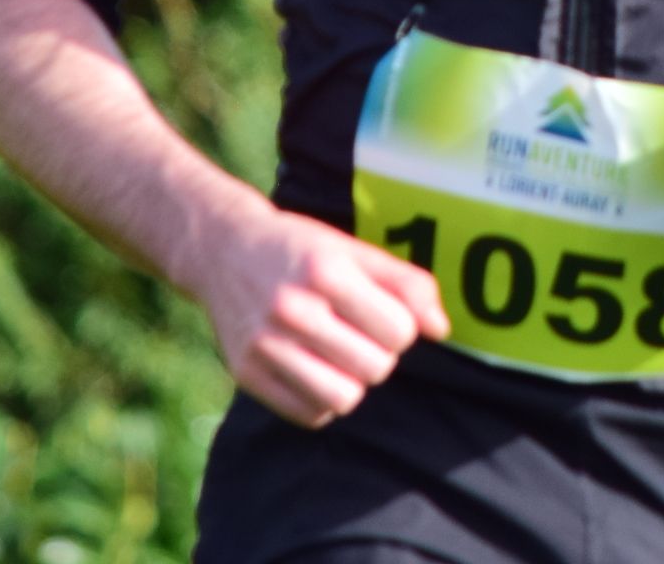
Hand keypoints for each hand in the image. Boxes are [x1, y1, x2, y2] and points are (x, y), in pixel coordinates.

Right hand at [189, 205, 449, 428]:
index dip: (401, 327)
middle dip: (379, 355)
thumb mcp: (354, 250)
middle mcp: (292, 307)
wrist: (223, 249)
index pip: (399, 331)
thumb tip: (441, 329)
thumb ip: (405, 284)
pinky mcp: (246, 372)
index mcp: (325, 269)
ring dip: (353, 382)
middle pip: (376, 369)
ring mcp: (265, 343)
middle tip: (360, 335)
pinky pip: (310, 413)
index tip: (383, 314)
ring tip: (340, 356)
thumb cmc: (300, 250)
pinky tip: (313, 369)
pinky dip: (321, 399)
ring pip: (344, 399)